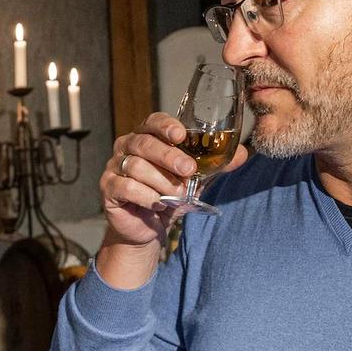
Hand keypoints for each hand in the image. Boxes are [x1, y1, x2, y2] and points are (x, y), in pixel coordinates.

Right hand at [100, 112, 249, 247]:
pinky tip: (158, 205)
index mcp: (147, 137)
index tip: (181, 134)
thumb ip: (215, 166)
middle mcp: (127, 147)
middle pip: (144, 143)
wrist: (147, 229)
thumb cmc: (169, 197)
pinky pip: (126, 187)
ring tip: (175, 195)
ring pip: (135, 166)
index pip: (152, 122)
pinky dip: (146, 196)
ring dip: (160, 182)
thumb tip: (243, 154)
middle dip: (168, 156)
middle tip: (188, 170)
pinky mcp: (108, 188)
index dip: (165, 125)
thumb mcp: (195, 180)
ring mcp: (114, 167)